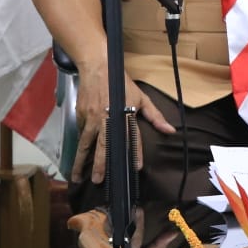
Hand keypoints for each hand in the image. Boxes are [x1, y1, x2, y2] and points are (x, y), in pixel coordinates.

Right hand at [73, 59, 176, 184]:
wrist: (97, 66)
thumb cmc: (121, 83)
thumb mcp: (141, 97)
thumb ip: (155, 116)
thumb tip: (170, 131)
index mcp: (124, 114)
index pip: (132, 135)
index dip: (136, 151)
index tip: (137, 167)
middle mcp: (107, 118)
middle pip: (103, 144)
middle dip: (100, 164)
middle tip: (99, 181)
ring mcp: (91, 117)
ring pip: (85, 143)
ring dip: (81, 161)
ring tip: (77, 176)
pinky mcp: (81, 115)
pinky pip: (81, 133)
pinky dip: (79, 146)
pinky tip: (77, 159)